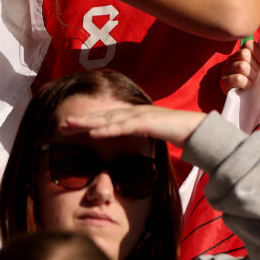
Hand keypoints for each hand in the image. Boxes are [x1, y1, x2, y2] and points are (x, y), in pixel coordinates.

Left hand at [60, 105, 206, 149]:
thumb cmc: (177, 134)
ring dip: (87, 123)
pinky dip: (107, 130)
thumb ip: (139, 138)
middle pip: (102, 116)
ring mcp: (140, 115)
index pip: (105, 118)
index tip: (69, 126)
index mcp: (134, 115)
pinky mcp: (147, 123)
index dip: (87, 121)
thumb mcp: (152, 136)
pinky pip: (123, 127)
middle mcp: (134, 112)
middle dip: (81, 120)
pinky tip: (93, 133)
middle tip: (60, 124)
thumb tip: (128, 148)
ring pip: (108, 119)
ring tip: (69, 126)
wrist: (199, 129)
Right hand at [220, 38, 259, 93]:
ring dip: (251, 76)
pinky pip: (237, 78)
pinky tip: (246, 87)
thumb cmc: (257, 82)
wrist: (252, 100)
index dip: (259, 54)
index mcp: (242, 53)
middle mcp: (232, 59)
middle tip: (256, 75)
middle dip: (254, 67)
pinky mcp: (223, 82)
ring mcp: (226, 70)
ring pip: (242, 66)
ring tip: (252, 82)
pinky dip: (245, 83)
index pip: (249, 44)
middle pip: (244, 54)